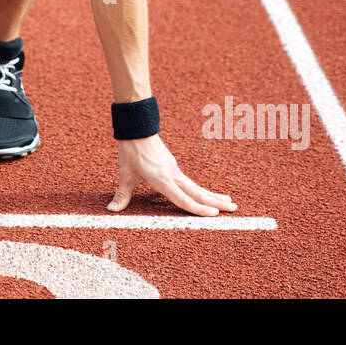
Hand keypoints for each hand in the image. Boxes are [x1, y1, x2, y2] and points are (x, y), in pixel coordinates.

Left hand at [108, 134, 235, 215]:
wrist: (137, 129)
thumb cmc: (131, 152)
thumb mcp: (125, 175)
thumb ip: (122, 195)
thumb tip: (111, 210)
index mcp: (162, 180)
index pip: (184, 199)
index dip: (199, 209)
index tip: (214, 215)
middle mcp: (173, 175)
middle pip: (199, 192)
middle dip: (216, 202)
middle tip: (234, 208)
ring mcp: (175, 170)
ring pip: (197, 186)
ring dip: (213, 195)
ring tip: (229, 201)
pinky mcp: (173, 166)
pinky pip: (190, 182)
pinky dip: (201, 190)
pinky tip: (207, 195)